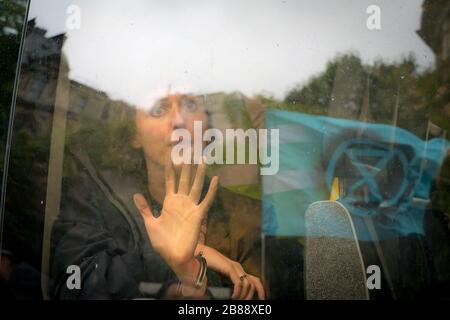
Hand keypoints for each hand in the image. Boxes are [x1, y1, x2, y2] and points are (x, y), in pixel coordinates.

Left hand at [133, 158, 217, 276]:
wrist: (173, 256)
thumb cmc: (162, 241)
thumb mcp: (150, 223)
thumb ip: (145, 208)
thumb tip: (136, 194)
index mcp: (169, 202)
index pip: (170, 181)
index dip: (170, 168)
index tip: (170, 154)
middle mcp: (181, 201)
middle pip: (184, 179)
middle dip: (186, 165)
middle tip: (188, 150)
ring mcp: (191, 207)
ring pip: (196, 186)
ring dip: (199, 173)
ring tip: (202, 159)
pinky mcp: (199, 214)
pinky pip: (207, 200)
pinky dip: (211, 190)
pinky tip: (215, 179)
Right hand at [196, 244, 264, 299]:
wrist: (201, 253)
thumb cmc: (209, 265)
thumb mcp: (221, 276)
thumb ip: (227, 282)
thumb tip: (231, 294)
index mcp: (238, 270)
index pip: (255, 280)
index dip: (260, 290)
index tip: (262, 299)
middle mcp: (239, 268)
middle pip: (254, 283)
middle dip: (252, 295)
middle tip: (246, 303)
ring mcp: (235, 267)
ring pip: (248, 284)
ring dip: (243, 296)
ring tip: (236, 300)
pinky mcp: (230, 268)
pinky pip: (239, 283)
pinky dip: (238, 292)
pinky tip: (233, 296)